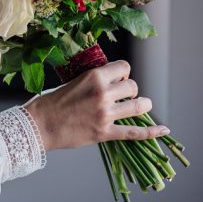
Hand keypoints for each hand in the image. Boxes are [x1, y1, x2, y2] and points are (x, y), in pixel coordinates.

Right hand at [25, 60, 169, 151]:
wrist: (39, 125)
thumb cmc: (50, 102)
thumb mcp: (72, 81)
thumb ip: (92, 80)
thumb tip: (109, 80)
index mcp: (94, 77)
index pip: (124, 68)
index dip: (123, 73)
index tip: (118, 79)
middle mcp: (103, 94)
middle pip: (132, 86)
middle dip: (130, 90)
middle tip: (122, 95)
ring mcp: (105, 114)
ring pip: (138, 106)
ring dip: (142, 105)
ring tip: (141, 105)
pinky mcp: (105, 133)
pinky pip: (134, 132)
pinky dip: (151, 132)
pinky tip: (163, 130)